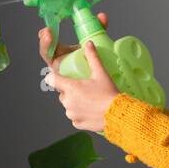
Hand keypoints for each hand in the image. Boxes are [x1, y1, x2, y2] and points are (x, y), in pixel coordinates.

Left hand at [38, 12, 121, 131]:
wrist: (118, 115)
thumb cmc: (109, 94)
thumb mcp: (101, 73)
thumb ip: (92, 57)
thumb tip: (88, 44)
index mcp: (70, 87)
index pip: (51, 80)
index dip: (55, 78)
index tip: (61, 78)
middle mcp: (67, 101)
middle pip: (62, 93)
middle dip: (70, 91)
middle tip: (84, 89)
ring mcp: (71, 114)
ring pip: (68, 105)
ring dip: (75, 102)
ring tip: (90, 100)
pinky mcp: (77, 123)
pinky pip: (75, 116)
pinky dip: (80, 113)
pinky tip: (91, 110)